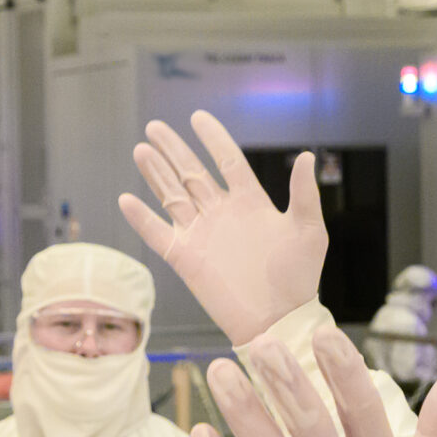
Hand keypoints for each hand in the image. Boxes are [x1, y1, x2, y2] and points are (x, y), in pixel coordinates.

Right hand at [118, 112, 329, 345]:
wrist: (279, 319)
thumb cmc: (299, 277)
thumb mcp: (309, 231)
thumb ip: (305, 194)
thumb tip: (306, 155)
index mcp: (250, 202)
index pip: (227, 161)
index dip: (213, 138)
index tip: (197, 117)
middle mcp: (221, 213)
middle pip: (191, 172)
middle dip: (173, 148)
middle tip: (155, 126)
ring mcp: (201, 234)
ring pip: (172, 196)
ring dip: (156, 173)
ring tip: (141, 150)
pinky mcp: (185, 258)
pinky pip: (158, 234)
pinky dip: (141, 219)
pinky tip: (126, 200)